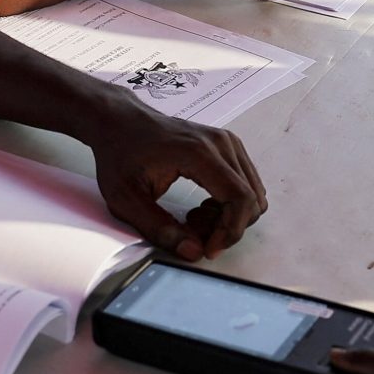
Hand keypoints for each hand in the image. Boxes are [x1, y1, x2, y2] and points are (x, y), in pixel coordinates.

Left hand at [82, 96, 268, 259]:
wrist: (120, 122)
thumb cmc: (121, 153)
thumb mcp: (126, 199)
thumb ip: (158, 228)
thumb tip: (193, 251)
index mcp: (199, 153)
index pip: (240, 198)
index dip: (230, 231)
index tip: (209, 249)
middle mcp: (220, 144)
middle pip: (251, 199)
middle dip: (227, 227)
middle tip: (194, 231)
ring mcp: (227, 142)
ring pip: (252, 193)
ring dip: (229, 216)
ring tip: (195, 217)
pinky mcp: (227, 146)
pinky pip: (245, 184)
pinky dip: (229, 204)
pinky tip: (202, 206)